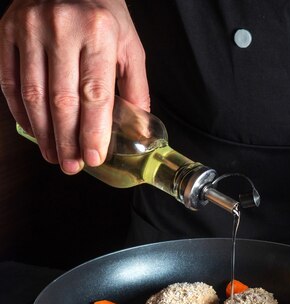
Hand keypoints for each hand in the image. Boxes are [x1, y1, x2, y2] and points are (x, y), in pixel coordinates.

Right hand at [0, 0, 149, 173]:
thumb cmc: (104, 14)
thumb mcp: (129, 45)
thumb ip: (135, 88)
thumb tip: (138, 130)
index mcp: (99, 33)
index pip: (95, 94)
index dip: (93, 131)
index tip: (93, 158)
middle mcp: (62, 29)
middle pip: (62, 100)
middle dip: (67, 139)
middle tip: (71, 165)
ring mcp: (30, 28)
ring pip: (33, 94)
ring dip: (43, 132)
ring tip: (54, 155)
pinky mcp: (6, 30)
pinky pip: (9, 80)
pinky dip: (20, 111)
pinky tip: (34, 130)